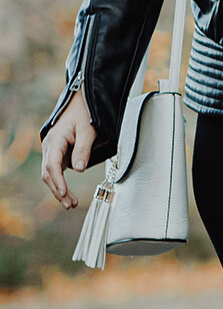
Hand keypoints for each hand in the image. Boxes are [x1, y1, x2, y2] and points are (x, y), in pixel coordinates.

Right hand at [40, 90, 96, 209]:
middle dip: (58, 190)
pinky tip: (67, 195)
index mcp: (55, 140)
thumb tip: (79, 169)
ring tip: (71, 204)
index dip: (58, 180)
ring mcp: (52, 151)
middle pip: (48, 173)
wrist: (81, 104)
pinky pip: (56, 172)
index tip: (64, 192)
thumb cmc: (85, 114)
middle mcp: (49, 146)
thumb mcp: (88, 130)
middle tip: (70, 204)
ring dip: (59, 189)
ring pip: (50, 174)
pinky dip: (60, 183)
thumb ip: (84, 149)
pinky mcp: (58, 155)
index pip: (52, 164)